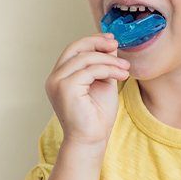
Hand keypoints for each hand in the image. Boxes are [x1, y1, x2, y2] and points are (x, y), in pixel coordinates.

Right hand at [44, 32, 129, 147]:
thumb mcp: (103, 82)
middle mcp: (54, 77)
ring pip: (86, 58)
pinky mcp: (65, 88)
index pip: (74, 49)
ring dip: (109, 60)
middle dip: (97, 43)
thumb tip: (110, 43)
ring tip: (125, 68)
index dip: (92, 40)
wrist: (92, 140)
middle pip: (75, 48)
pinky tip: (122, 76)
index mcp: (60, 76)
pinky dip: (109, 70)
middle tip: (116, 45)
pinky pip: (91, 70)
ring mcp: (57, 82)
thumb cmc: (97, 115)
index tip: (111, 39)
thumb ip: (104, 64)